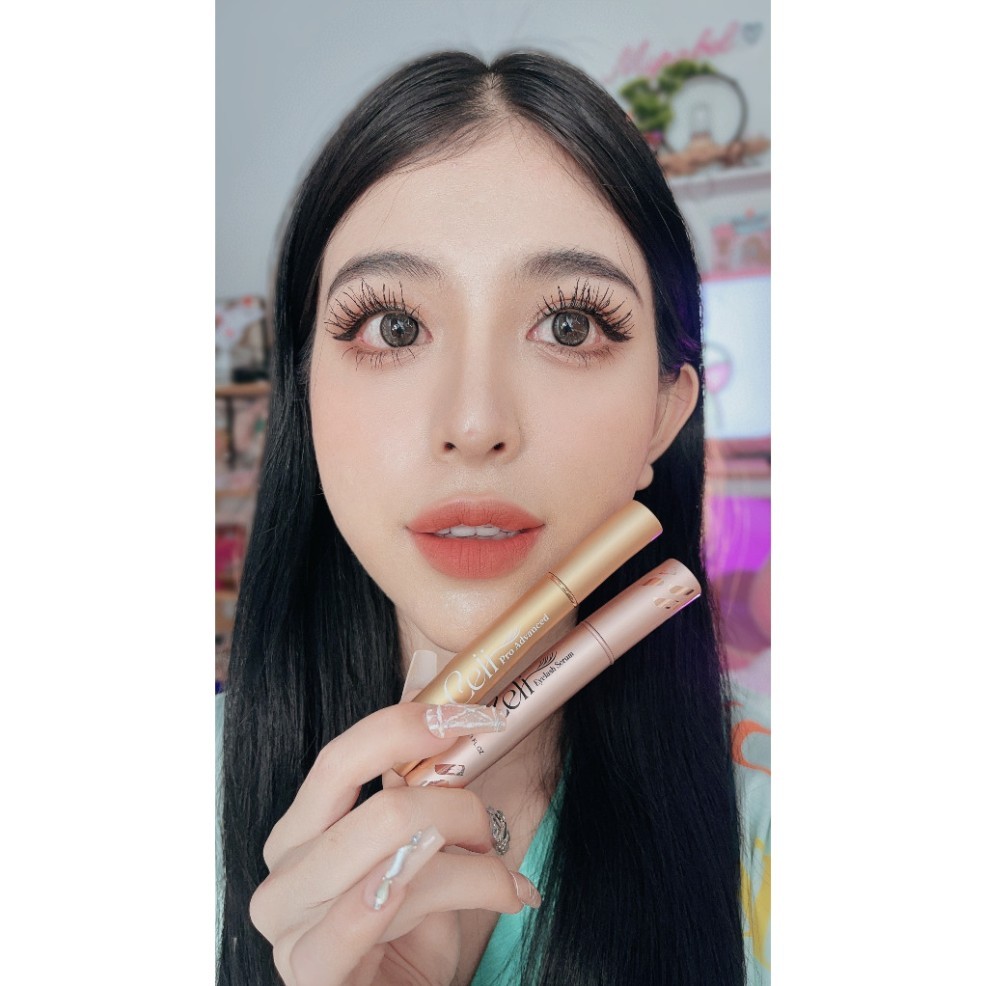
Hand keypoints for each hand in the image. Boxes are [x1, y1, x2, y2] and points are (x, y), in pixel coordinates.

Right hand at [248, 701, 540, 985]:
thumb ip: (419, 794)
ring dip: (470, 867)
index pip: (340, 760)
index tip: (471, 718)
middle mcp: (284, 874)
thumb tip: (443, 705)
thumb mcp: (418, 853)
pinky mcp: (310, 977)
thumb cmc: (407, 934)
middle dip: (458, 809)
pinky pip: (358, 925)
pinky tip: (487, 893)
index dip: (405, 727)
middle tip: (491, 830)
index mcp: (300, 832)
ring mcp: (289, 930)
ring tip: (502, 881)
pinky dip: (428, 897)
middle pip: (382, 811)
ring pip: (395, 863)